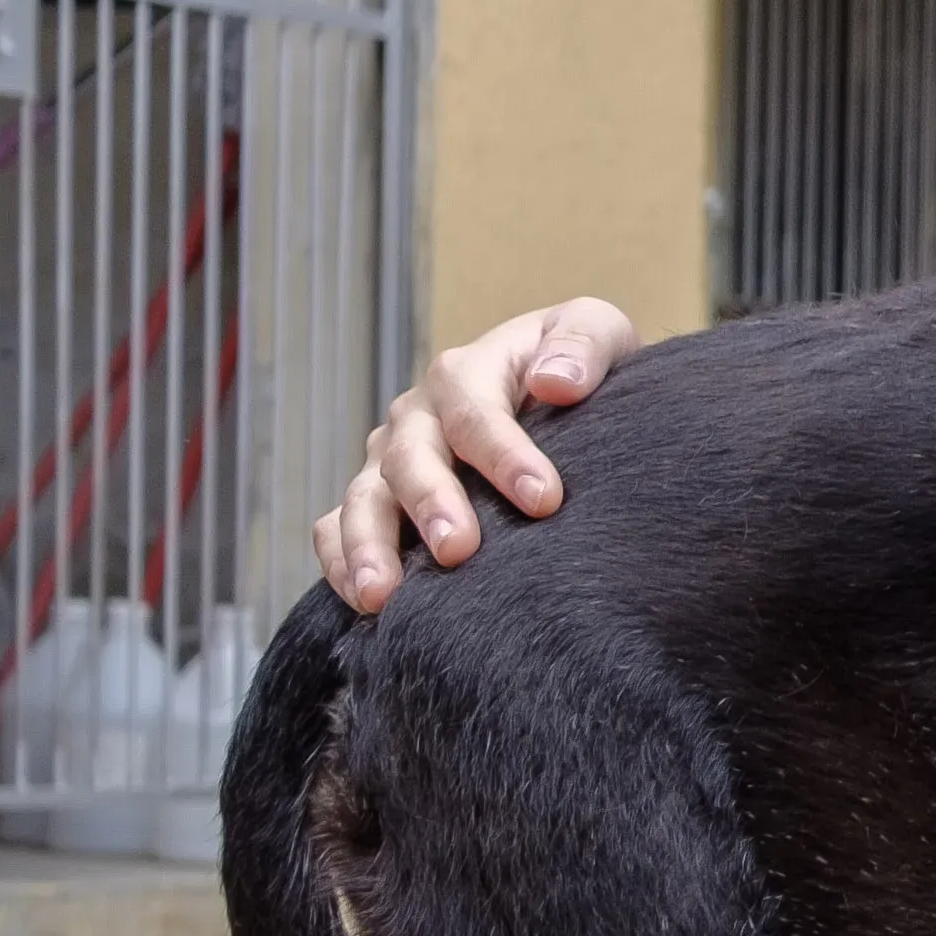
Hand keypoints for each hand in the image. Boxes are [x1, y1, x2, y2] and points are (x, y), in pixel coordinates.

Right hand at [312, 298, 641, 612]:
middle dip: (431, 503)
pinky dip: (342, 562)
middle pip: (410, 457)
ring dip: (369, 546)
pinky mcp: (379, 502)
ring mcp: (391, 461)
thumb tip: (556, 383)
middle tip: (458, 550)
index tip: (544, 500)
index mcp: (467, 373)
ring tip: (384, 595)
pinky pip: (338, 530)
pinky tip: (366, 603)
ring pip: (363, 499)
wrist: (563, 400)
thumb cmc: (581, 369)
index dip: (503, 454)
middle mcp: (418, 417)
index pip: (472, 410)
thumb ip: (581, 345)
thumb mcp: (597, 332)